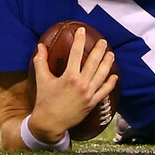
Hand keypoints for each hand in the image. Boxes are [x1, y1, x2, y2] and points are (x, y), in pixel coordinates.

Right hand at [28, 27, 118, 143]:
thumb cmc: (44, 101)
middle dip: (99, 50)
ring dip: (107, 63)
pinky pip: (104, 91)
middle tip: (103, 41)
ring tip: (111, 54)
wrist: (49, 124)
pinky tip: (114, 76)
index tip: (81, 30)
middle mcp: (81, 84)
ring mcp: (88, 94)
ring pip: (102, 75)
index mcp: (68, 77)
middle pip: (93, 62)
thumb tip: (40, 46)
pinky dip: (110, 83)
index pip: (75, 53)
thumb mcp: (41, 80)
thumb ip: (41, 62)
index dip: (78, 40)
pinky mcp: (92, 103)